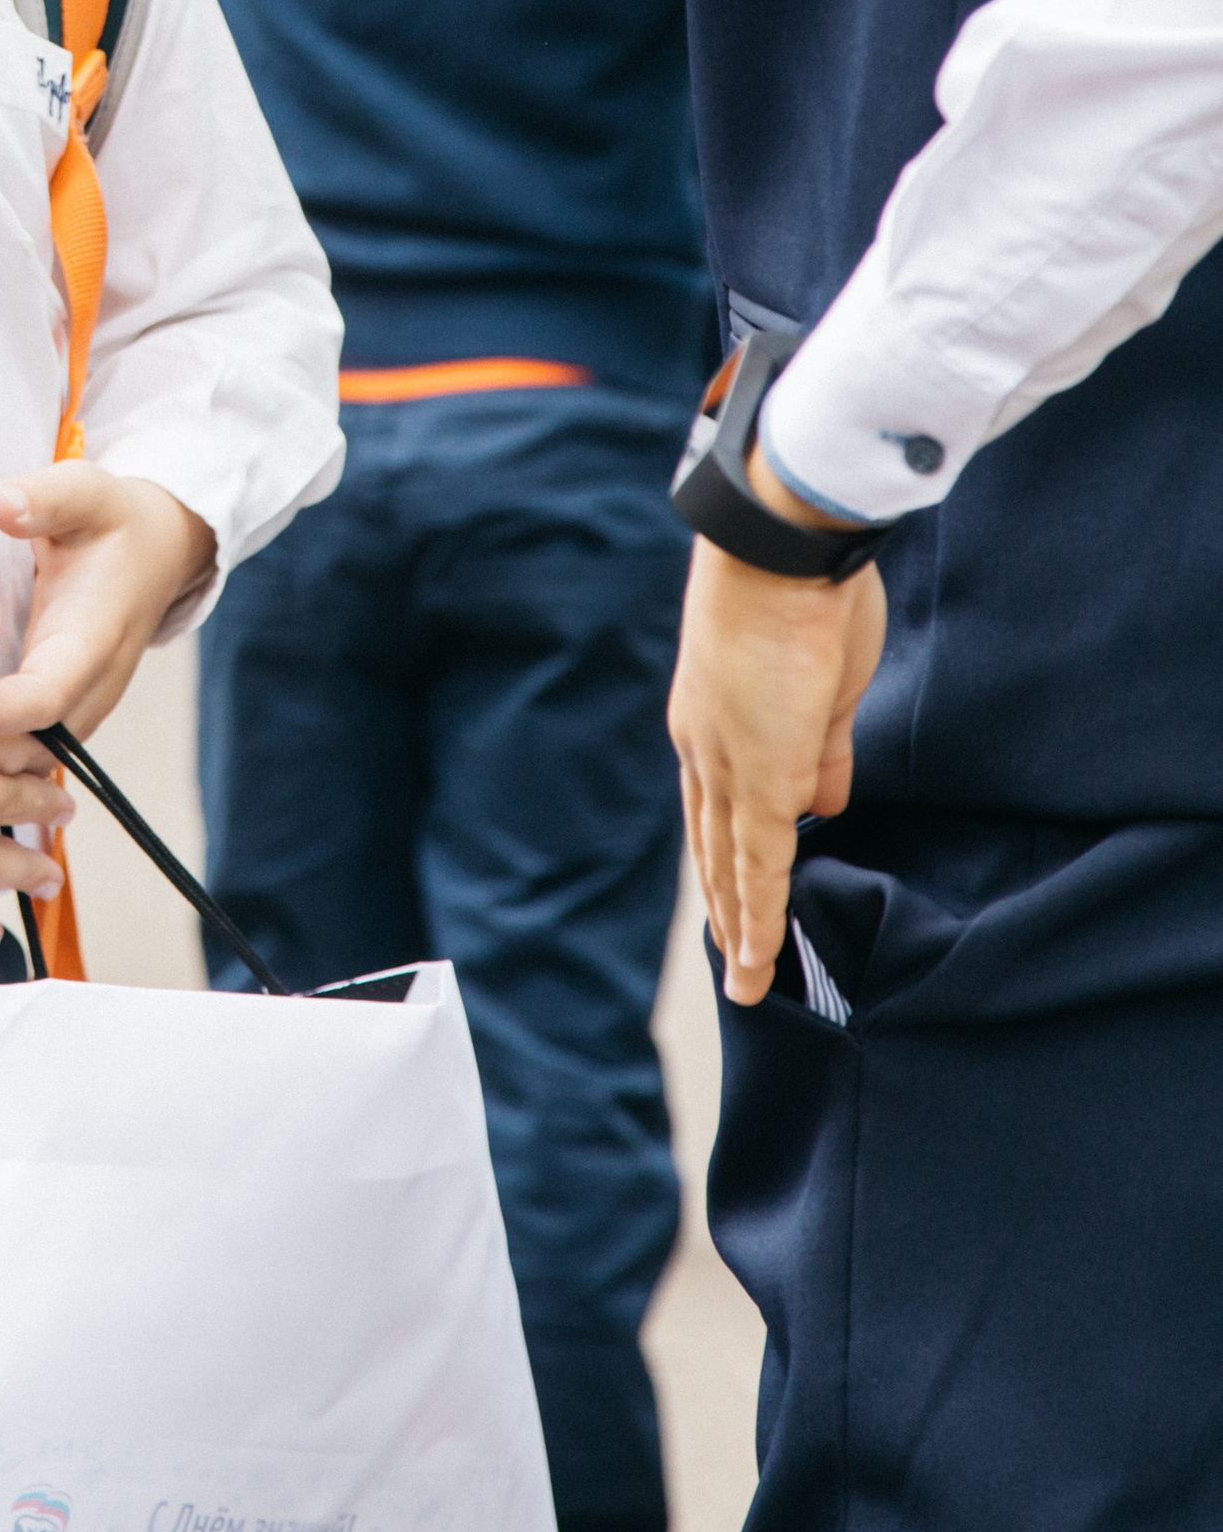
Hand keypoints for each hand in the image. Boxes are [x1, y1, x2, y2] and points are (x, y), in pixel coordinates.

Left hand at [0, 464, 214, 760]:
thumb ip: (44, 497)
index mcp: (93, 639)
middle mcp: (90, 687)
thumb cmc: (111, 521)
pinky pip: (20, 751)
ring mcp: (79, 707)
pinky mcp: (63, 713)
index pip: (44, 699)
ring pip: (23, 761)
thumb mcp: (85, 491)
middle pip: (29, 749)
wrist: (156, 551)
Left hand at [669, 525, 885, 1006]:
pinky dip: (759, 918)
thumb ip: (820, 747)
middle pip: (712, 842)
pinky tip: (759, 960)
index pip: (716, 801)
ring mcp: (728, 766)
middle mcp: (706, 748)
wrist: (781, 550)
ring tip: (748, 981)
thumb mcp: (821, 681)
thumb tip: (824, 800)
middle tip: (734, 957)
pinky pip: (759, 865)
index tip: (731, 889)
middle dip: (724, 901)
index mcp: (712, 718)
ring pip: (729, 865)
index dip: (725, 851)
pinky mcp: (761, 779)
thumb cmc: (804, 593)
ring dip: (740, 926)